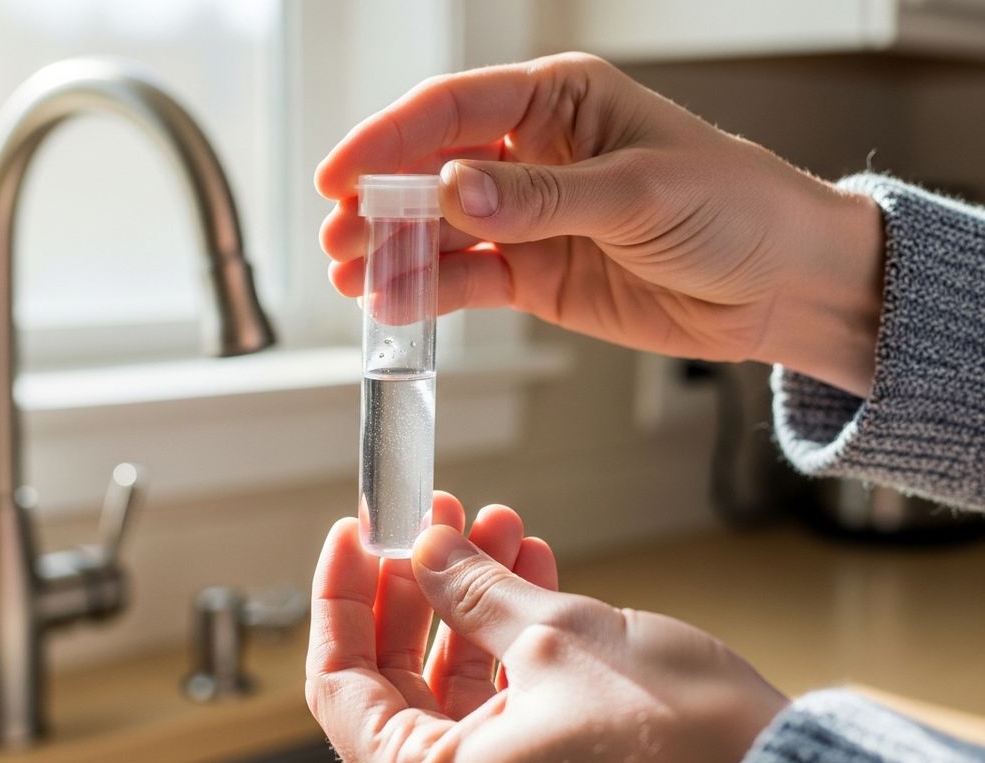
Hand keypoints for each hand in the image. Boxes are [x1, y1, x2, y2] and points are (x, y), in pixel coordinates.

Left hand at [305, 492, 787, 762]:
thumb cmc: (679, 748)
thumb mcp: (555, 638)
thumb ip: (470, 590)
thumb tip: (428, 553)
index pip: (339, 685)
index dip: (343, 598)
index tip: (357, 536)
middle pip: (398, 681)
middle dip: (420, 587)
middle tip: (437, 523)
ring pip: (456, 688)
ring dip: (474, 603)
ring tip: (496, 530)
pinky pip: (503, 707)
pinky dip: (511, 642)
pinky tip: (532, 573)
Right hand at [316, 52, 882, 395]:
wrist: (781, 285)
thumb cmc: (735, 208)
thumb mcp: (637, 192)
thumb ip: (541, 197)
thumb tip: (454, 190)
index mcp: (561, 101)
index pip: (454, 109)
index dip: (389, 139)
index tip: (341, 175)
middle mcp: (536, 154)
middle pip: (434, 170)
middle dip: (381, 201)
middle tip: (338, 235)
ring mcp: (532, 218)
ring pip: (443, 230)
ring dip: (395, 251)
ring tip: (350, 274)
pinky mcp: (537, 275)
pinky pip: (470, 281)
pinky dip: (430, 293)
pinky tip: (394, 304)